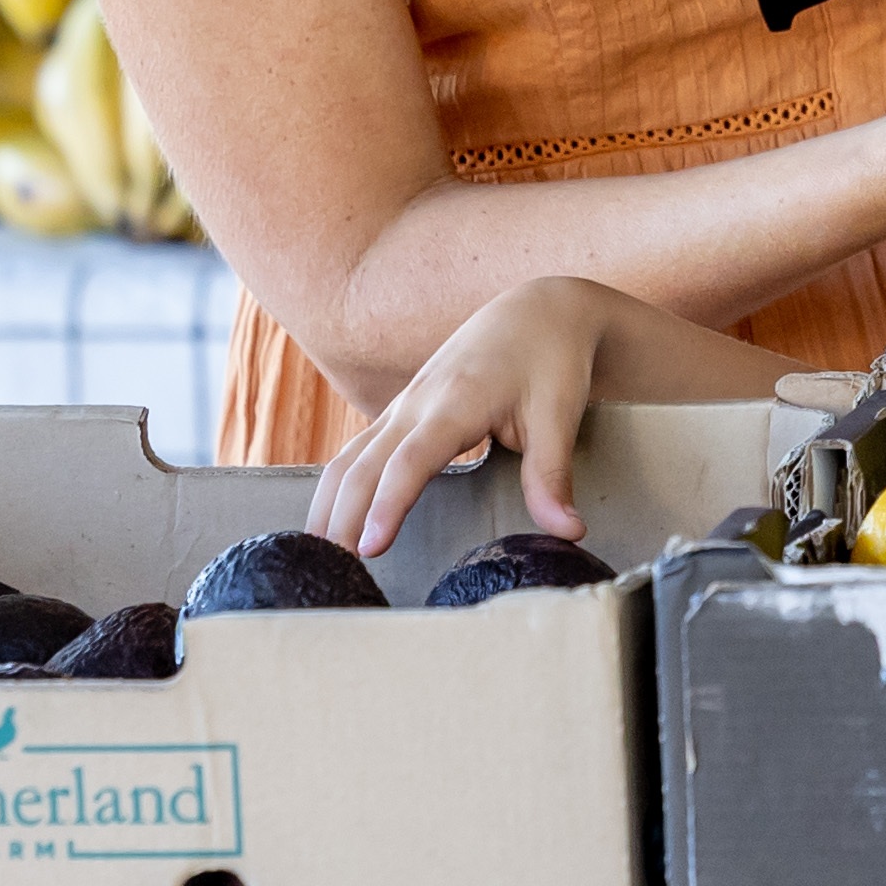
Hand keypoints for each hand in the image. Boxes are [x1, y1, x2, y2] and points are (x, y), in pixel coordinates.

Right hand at [314, 277, 624, 560]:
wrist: (538, 310)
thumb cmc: (551, 360)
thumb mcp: (559, 415)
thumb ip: (552, 476)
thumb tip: (569, 531)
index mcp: (456, 401)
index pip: (411, 460)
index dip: (388, 504)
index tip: (372, 547)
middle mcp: (418, 402)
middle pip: (364, 465)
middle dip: (343, 518)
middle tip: (332, 574)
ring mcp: (403, 405)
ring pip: (348, 457)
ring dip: (328, 506)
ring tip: (316, 559)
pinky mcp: (401, 411)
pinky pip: (355, 450)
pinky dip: (336, 487)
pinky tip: (327, 520)